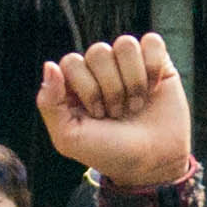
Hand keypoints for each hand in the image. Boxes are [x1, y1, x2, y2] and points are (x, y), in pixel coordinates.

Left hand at [32, 35, 194, 193]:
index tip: (98, 116)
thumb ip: (49, 104)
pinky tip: (154, 88)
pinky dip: (153, 67)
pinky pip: (152, 41)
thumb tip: (50, 65)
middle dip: (111, 89)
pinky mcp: (157, 63)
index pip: (72, 62)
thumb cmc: (109, 152)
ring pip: (125, 44)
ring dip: (133, 81)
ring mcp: (129, 64)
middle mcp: (100, 69)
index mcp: (75, 83)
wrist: (151, 164)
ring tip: (136, 105)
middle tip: (118, 114)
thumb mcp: (69, 137)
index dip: (87, 89)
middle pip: (98, 51)